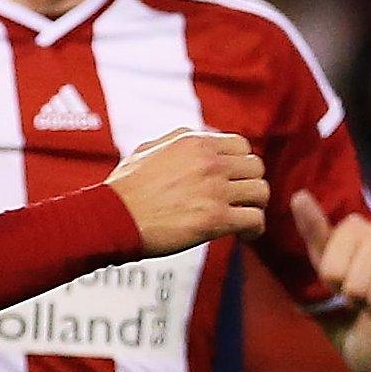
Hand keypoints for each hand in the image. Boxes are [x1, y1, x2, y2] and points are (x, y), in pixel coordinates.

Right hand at [105, 129, 267, 256]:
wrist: (109, 218)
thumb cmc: (124, 188)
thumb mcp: (149, 149)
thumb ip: (178, 140)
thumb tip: (200, 136)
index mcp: (196, 142)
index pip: (242, 146)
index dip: (241, 164)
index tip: (235, 178)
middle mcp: (210, 162)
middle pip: (256, 168)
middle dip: (250, 183)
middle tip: (241, 199)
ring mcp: (214, 191)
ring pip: (260, 192)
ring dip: (255, 206)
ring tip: (244, 216)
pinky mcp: (214, 219)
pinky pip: (254, 220)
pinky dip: (254, 229)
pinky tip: (245, 235)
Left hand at [292, 191, 370, 317]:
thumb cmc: (356, 273)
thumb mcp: (328, 257)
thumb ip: (313, 228)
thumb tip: (298, 195)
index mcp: (353, 226)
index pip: (331, 273)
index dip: (335, 285)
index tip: (341, 279)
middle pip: (354, 287)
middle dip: (355, 298)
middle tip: (361, 291)